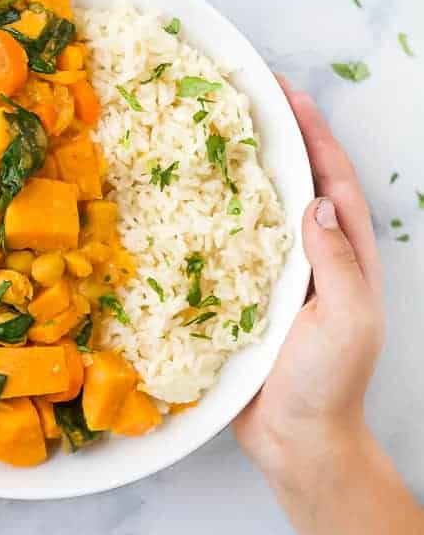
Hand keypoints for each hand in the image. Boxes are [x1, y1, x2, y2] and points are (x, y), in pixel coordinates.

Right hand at [234, 79, 384, 486]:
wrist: (296, 440)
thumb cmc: (329, 383)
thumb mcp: (347, 319)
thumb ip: (335, 261)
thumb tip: (315, 200)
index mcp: (345, 255)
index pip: (333, 181)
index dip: (314, 135)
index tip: (288, 94)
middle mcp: (312, 257)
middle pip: (296, 183)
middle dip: (278, 139)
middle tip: (246, 98)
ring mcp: (276, 276)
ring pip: (259, 210)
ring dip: (243, 171)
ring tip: (214, 134)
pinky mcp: (244, 297)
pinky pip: (228, 248)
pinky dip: (212, 219)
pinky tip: (187, 202)